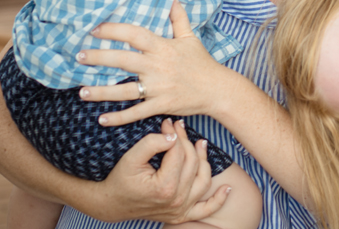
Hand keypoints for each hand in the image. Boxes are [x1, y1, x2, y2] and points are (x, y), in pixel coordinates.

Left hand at [77, 0, 231, 124]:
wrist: (218, 89)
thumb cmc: (202, 63)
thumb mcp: (190, 38)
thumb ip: (179, 18)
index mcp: (163, 47)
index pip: (135, 35)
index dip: (114, 30)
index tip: (95, 30)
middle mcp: (158, 66)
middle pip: (123, 60)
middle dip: (99, 58)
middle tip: (79, 56)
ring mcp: (159, 88)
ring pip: (125, 90)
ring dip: (101, 92)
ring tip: (82, 92)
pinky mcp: (161, 105)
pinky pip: (136, 112)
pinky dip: (119, 118)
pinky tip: (102, 119)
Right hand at [90, 117, 227, 223]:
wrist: (111, 204)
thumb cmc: (120, 180)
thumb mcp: (130, 158)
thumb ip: (151, 144)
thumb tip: (172, 137)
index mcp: (165, 187)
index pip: (178, 153)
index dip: (174, 134)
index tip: (168, 123)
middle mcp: (177, 200)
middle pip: (192, 163)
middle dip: (186, 141)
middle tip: (179, 127)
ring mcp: (181, 209)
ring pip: (203, 180)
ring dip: (205, 161)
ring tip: (201, 144)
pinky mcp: (181, 215)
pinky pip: (206, 209)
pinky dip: (218, 200)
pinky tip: (227, 188)